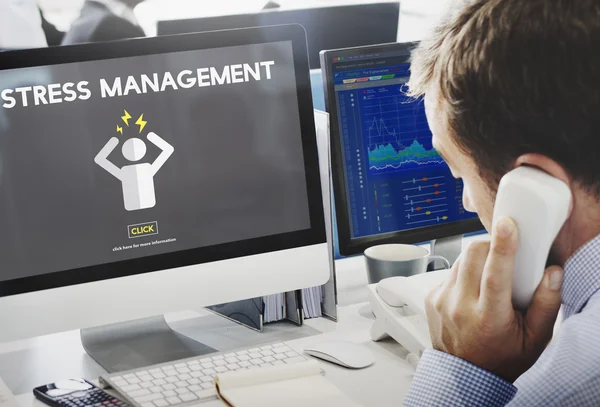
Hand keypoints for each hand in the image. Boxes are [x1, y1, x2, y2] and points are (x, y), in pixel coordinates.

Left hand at [425, 217, 563, 381]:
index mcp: (488, 318)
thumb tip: (552, 273)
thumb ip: (546, 305)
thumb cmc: (501, 357)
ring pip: (460, 259)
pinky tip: (473, 290)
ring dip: (477, 259)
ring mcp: (442, 301)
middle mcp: (460, 307)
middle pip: (472, 255)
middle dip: (490, 244)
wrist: (465, 375)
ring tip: (488, 278)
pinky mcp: (432, 297)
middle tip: (502, 253)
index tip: (508, 225)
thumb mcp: (534, 339)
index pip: (494, 274)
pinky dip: (464, 272)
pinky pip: (450, 271)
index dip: (502, 246)